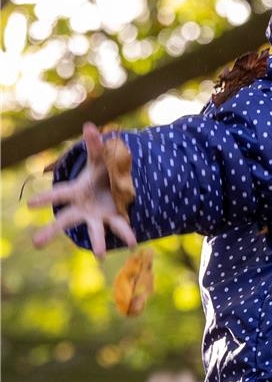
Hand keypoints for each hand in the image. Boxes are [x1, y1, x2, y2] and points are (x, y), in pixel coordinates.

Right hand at [29, 123, 137, 258]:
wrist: (118, 187)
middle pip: (65, 220)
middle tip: (36, 243)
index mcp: (77, 192)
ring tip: (100, 256)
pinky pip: (121, 229)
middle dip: (51, 231)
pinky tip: (132, 244)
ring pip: (95, 232)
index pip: (59, 194)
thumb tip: (89, 125)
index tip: (30, 205)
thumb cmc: (103, 174)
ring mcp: (99, 217)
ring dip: (98, 243)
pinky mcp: (115, 221)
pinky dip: (127, 235)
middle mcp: (84, 208)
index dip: (45, 198)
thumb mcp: (100, 159)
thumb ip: (95, 146)